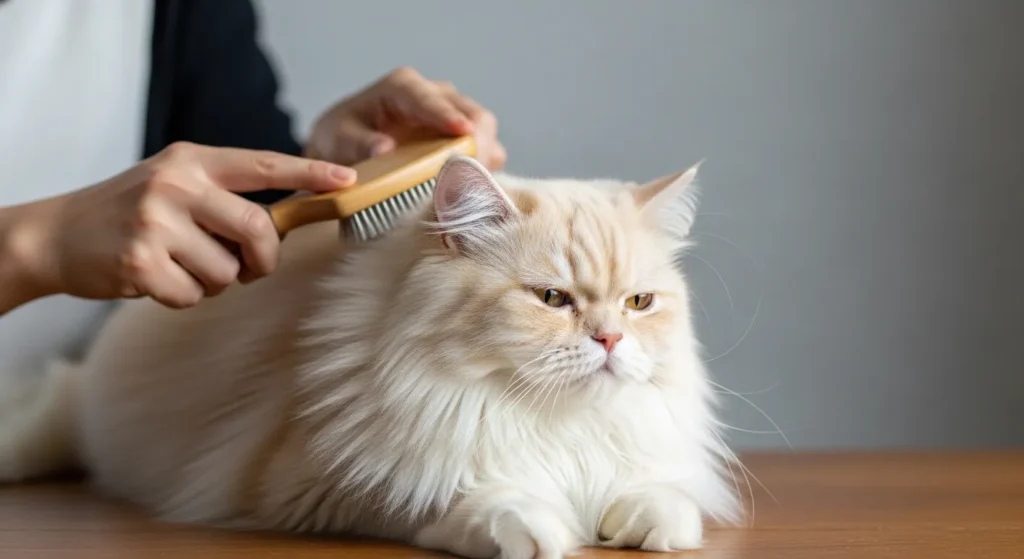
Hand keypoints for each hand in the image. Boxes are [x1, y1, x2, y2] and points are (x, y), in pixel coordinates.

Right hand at [3, 142, 354, 309]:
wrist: (56, 235)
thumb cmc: (128, 213)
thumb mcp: (174, 185)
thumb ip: (223, 196)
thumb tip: (281, 226)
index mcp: (192, 160)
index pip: (263, 164)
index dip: (310, 172)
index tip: (347, 180)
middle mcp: (176, 184)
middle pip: (258, 228)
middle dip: (263, 257)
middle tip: (251, 267)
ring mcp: (156, 222)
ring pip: (227, 271)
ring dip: (215, 281)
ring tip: (181, 266)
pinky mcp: (140, 262)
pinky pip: (194, 295)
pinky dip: (183, 297)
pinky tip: (157, 280)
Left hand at [305, 67, 505, 170]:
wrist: (346, 150)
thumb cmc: (341, 139)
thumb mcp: (338, 140)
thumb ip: (358, 143)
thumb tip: (384, 148)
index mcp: (402, 87)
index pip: (430, 98)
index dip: (447, 115)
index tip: (462, 131)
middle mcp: (435, 95)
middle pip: (472, 113)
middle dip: (477, 143)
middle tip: (472, 176)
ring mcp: (453, 116)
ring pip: (485, 132)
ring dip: (484, 160)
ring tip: (474, 189)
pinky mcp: (462, 140)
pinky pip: (486, 151)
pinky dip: (484, 170)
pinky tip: (474, 192)